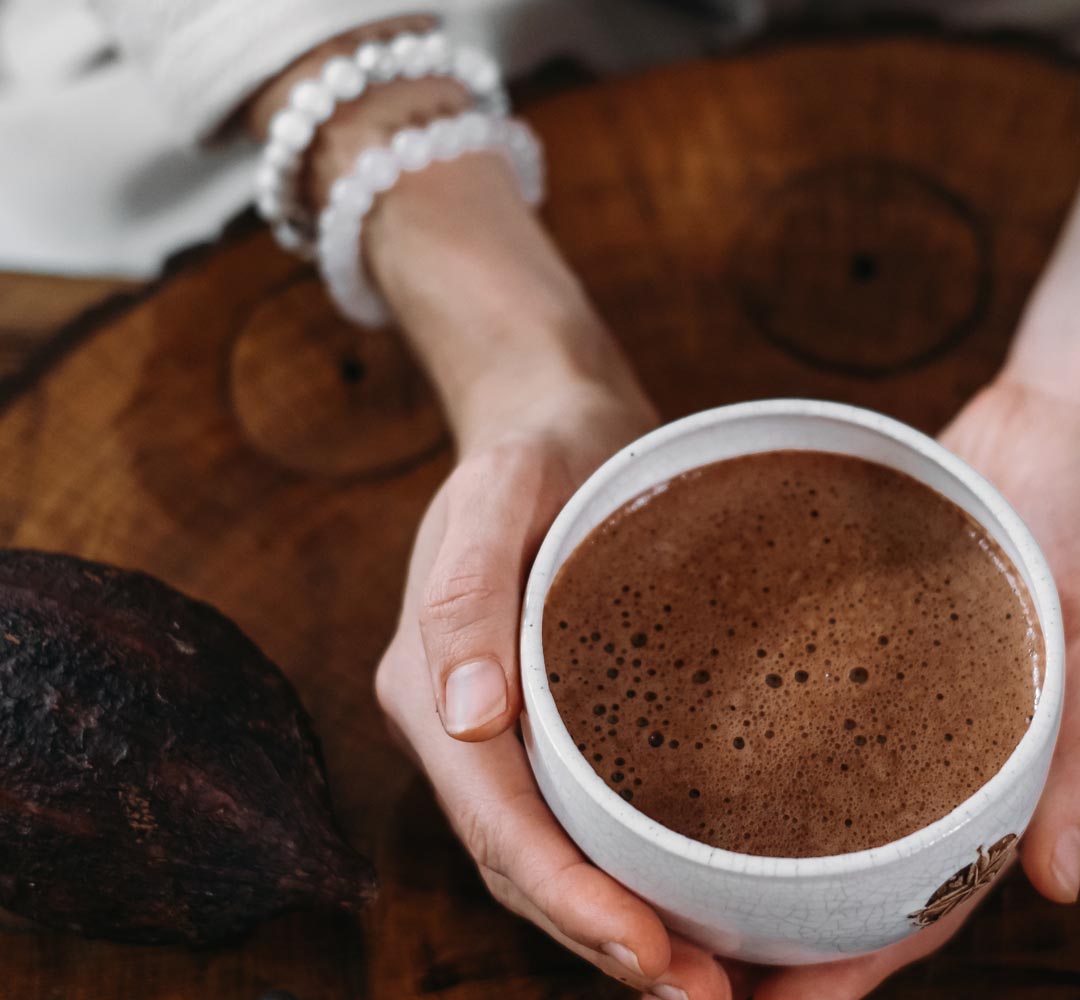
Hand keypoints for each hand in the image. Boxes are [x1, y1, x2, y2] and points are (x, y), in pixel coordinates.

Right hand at [376, 385, 735, 999]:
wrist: (551, 418)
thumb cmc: (535, 448)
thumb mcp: (501, 490)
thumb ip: (468, 593)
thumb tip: (465, 716)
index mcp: (429, 680)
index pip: (493, 816)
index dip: (565, 897)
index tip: (654, 956)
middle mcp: (454, 719)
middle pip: (516, 856)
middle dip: (599, 938)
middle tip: (703, 998)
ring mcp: (496, 723)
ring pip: (543, 851)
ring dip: (612, 924)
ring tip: (707, 981)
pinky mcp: (544, 714)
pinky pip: (572, 811)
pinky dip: (621, 871)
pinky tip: (688, 896)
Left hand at [732, 375, 1079, 999]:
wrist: (1040, 431)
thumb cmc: (1072, 523)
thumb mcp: (1079, 633)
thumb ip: (1075, 754)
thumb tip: (1065, 883)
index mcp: (978, 769)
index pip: (911, 902)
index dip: (849, 965)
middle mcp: (918, 749)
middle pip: (842, 866)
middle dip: (778, 928)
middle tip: (693, 961)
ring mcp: (879, 703)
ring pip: (809, 804)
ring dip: (752, 856)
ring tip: (672, 890)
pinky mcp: (842, 647)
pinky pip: (790, 718)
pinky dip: (746, 757)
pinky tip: (678, 766)